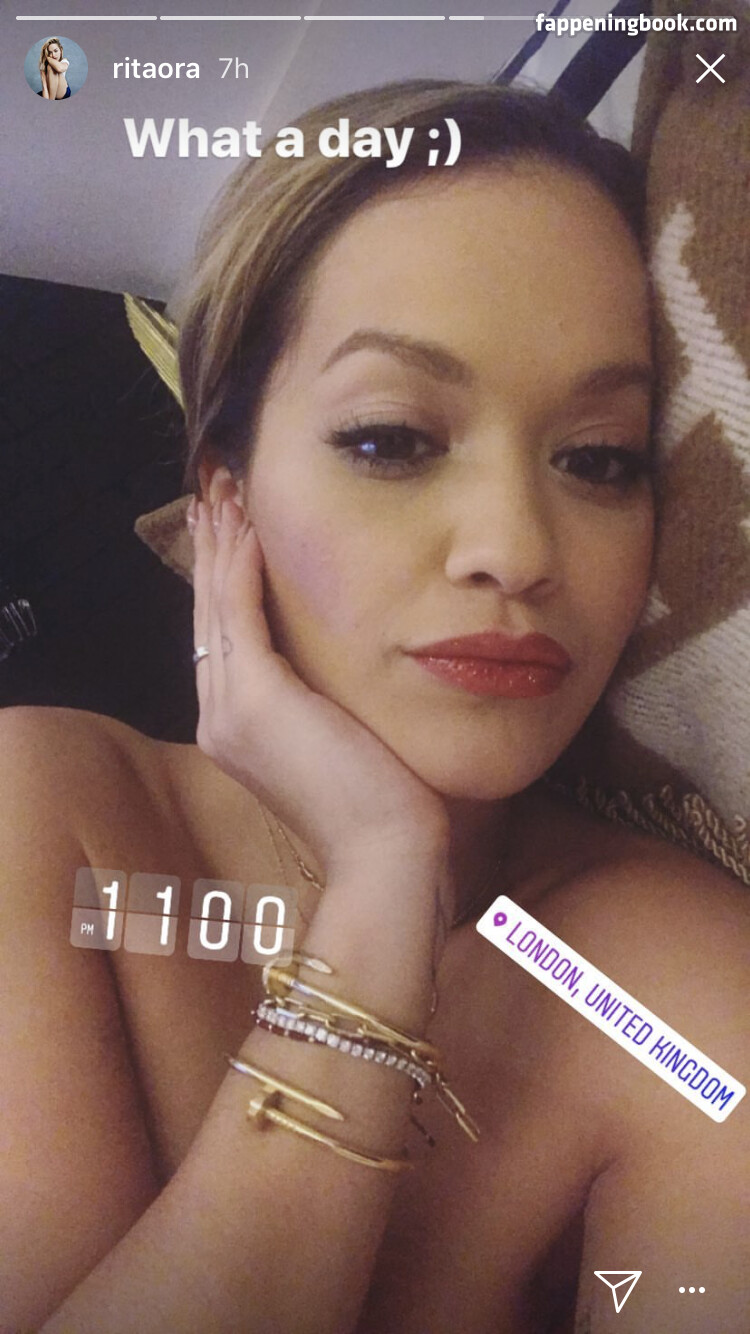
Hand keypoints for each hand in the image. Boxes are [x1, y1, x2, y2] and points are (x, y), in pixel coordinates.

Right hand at [189, 497, 448, 874]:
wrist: (387, 856)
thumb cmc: (381, 807)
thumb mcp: (343, 741)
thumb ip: (323, 702)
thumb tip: (335, 667)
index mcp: (237, 729)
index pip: (223, 635)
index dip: (223, 577)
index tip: (231, 526)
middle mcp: (219, 718)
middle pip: (208, 613)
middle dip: (212, 546)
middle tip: (215, 486)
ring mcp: (230, 711)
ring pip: (215, 607)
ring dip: (220, 543)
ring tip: (223, 489)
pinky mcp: (255, 701)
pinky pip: (239, 615)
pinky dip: (240, 567)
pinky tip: (248, 528)